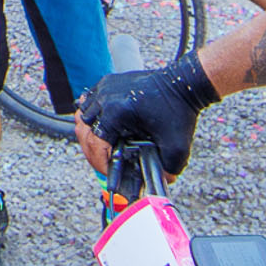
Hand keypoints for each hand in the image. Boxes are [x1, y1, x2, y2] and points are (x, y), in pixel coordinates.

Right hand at [73, 55, 219, 178]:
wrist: (183, 83)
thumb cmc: (179, 110)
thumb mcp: (176, 147)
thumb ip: (168, 170)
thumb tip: (161, 183)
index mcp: (117, 112)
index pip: (95, 144)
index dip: (100, 163)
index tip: (109, 171)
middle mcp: (106, 97)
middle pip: (84, 131)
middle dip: (92, 152)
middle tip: (104, 163)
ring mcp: (105, 88)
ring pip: (83, 116)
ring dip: (89, 133)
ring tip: (102, 146)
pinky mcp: (108, 82)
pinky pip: (89, 102)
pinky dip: (92, 116)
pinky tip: (102, 126)